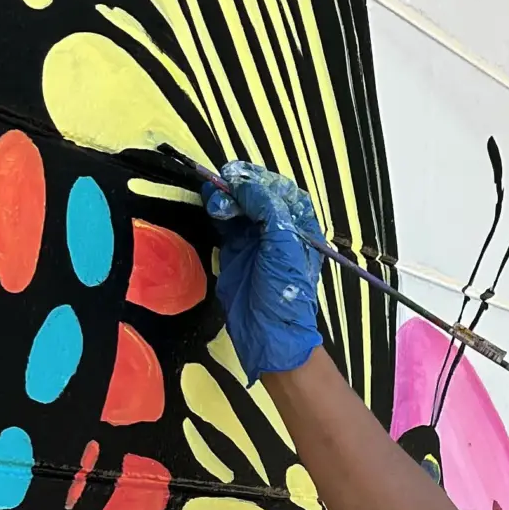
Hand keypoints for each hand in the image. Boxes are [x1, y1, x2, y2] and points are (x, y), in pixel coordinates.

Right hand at [205, 160, 324, 378]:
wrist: (268, 333)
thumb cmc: (286, 293)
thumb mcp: (283, 247)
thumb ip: (268, 212)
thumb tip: (246, 185)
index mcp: (299, 226)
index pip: (280, 191)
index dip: (260, 179)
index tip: (239, 175)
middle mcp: (278, 229)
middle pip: (256, 195)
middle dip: (239, 187)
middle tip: (222, 184)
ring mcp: (255, 239)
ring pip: (239, 206)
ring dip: (226, 198)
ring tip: (215, 199)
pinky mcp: (235, 250)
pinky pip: (226, 222)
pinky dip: (217, 211)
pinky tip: (209, 204)